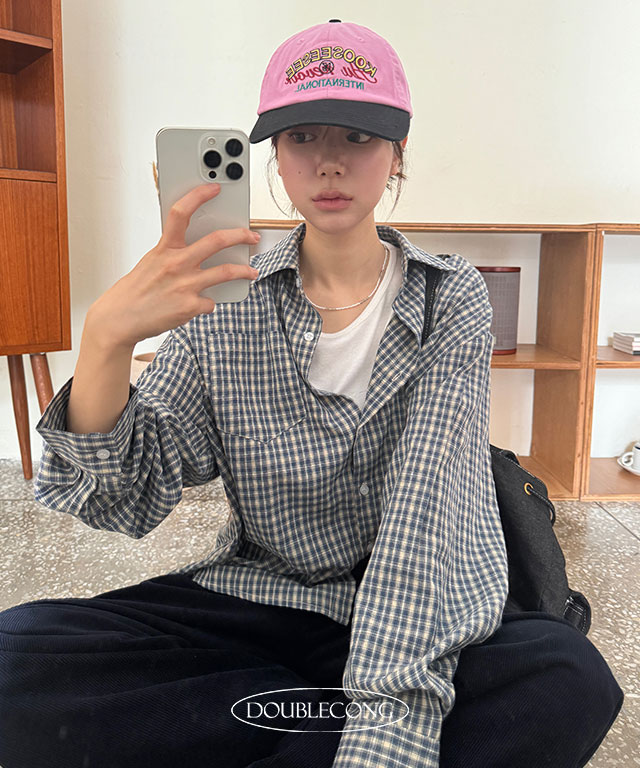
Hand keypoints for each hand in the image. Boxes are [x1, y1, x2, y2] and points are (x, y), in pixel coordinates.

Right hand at [87, 183, 259, 347]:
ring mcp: (186, 285)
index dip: (199, 196)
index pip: (181, 213)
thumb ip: (173, 253)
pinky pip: (210, 302)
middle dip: (240, 235)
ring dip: (244, 271)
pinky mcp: (191, 306)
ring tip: (251, 272)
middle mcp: (177, 264)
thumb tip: (197, 249)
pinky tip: (200, 304)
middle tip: (251, 236)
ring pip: (226, 272)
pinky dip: (208, 302)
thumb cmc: (136, 290)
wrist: (121, 319)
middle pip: (217, 240)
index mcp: (165, 249)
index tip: (214, 188)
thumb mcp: (151, 262)